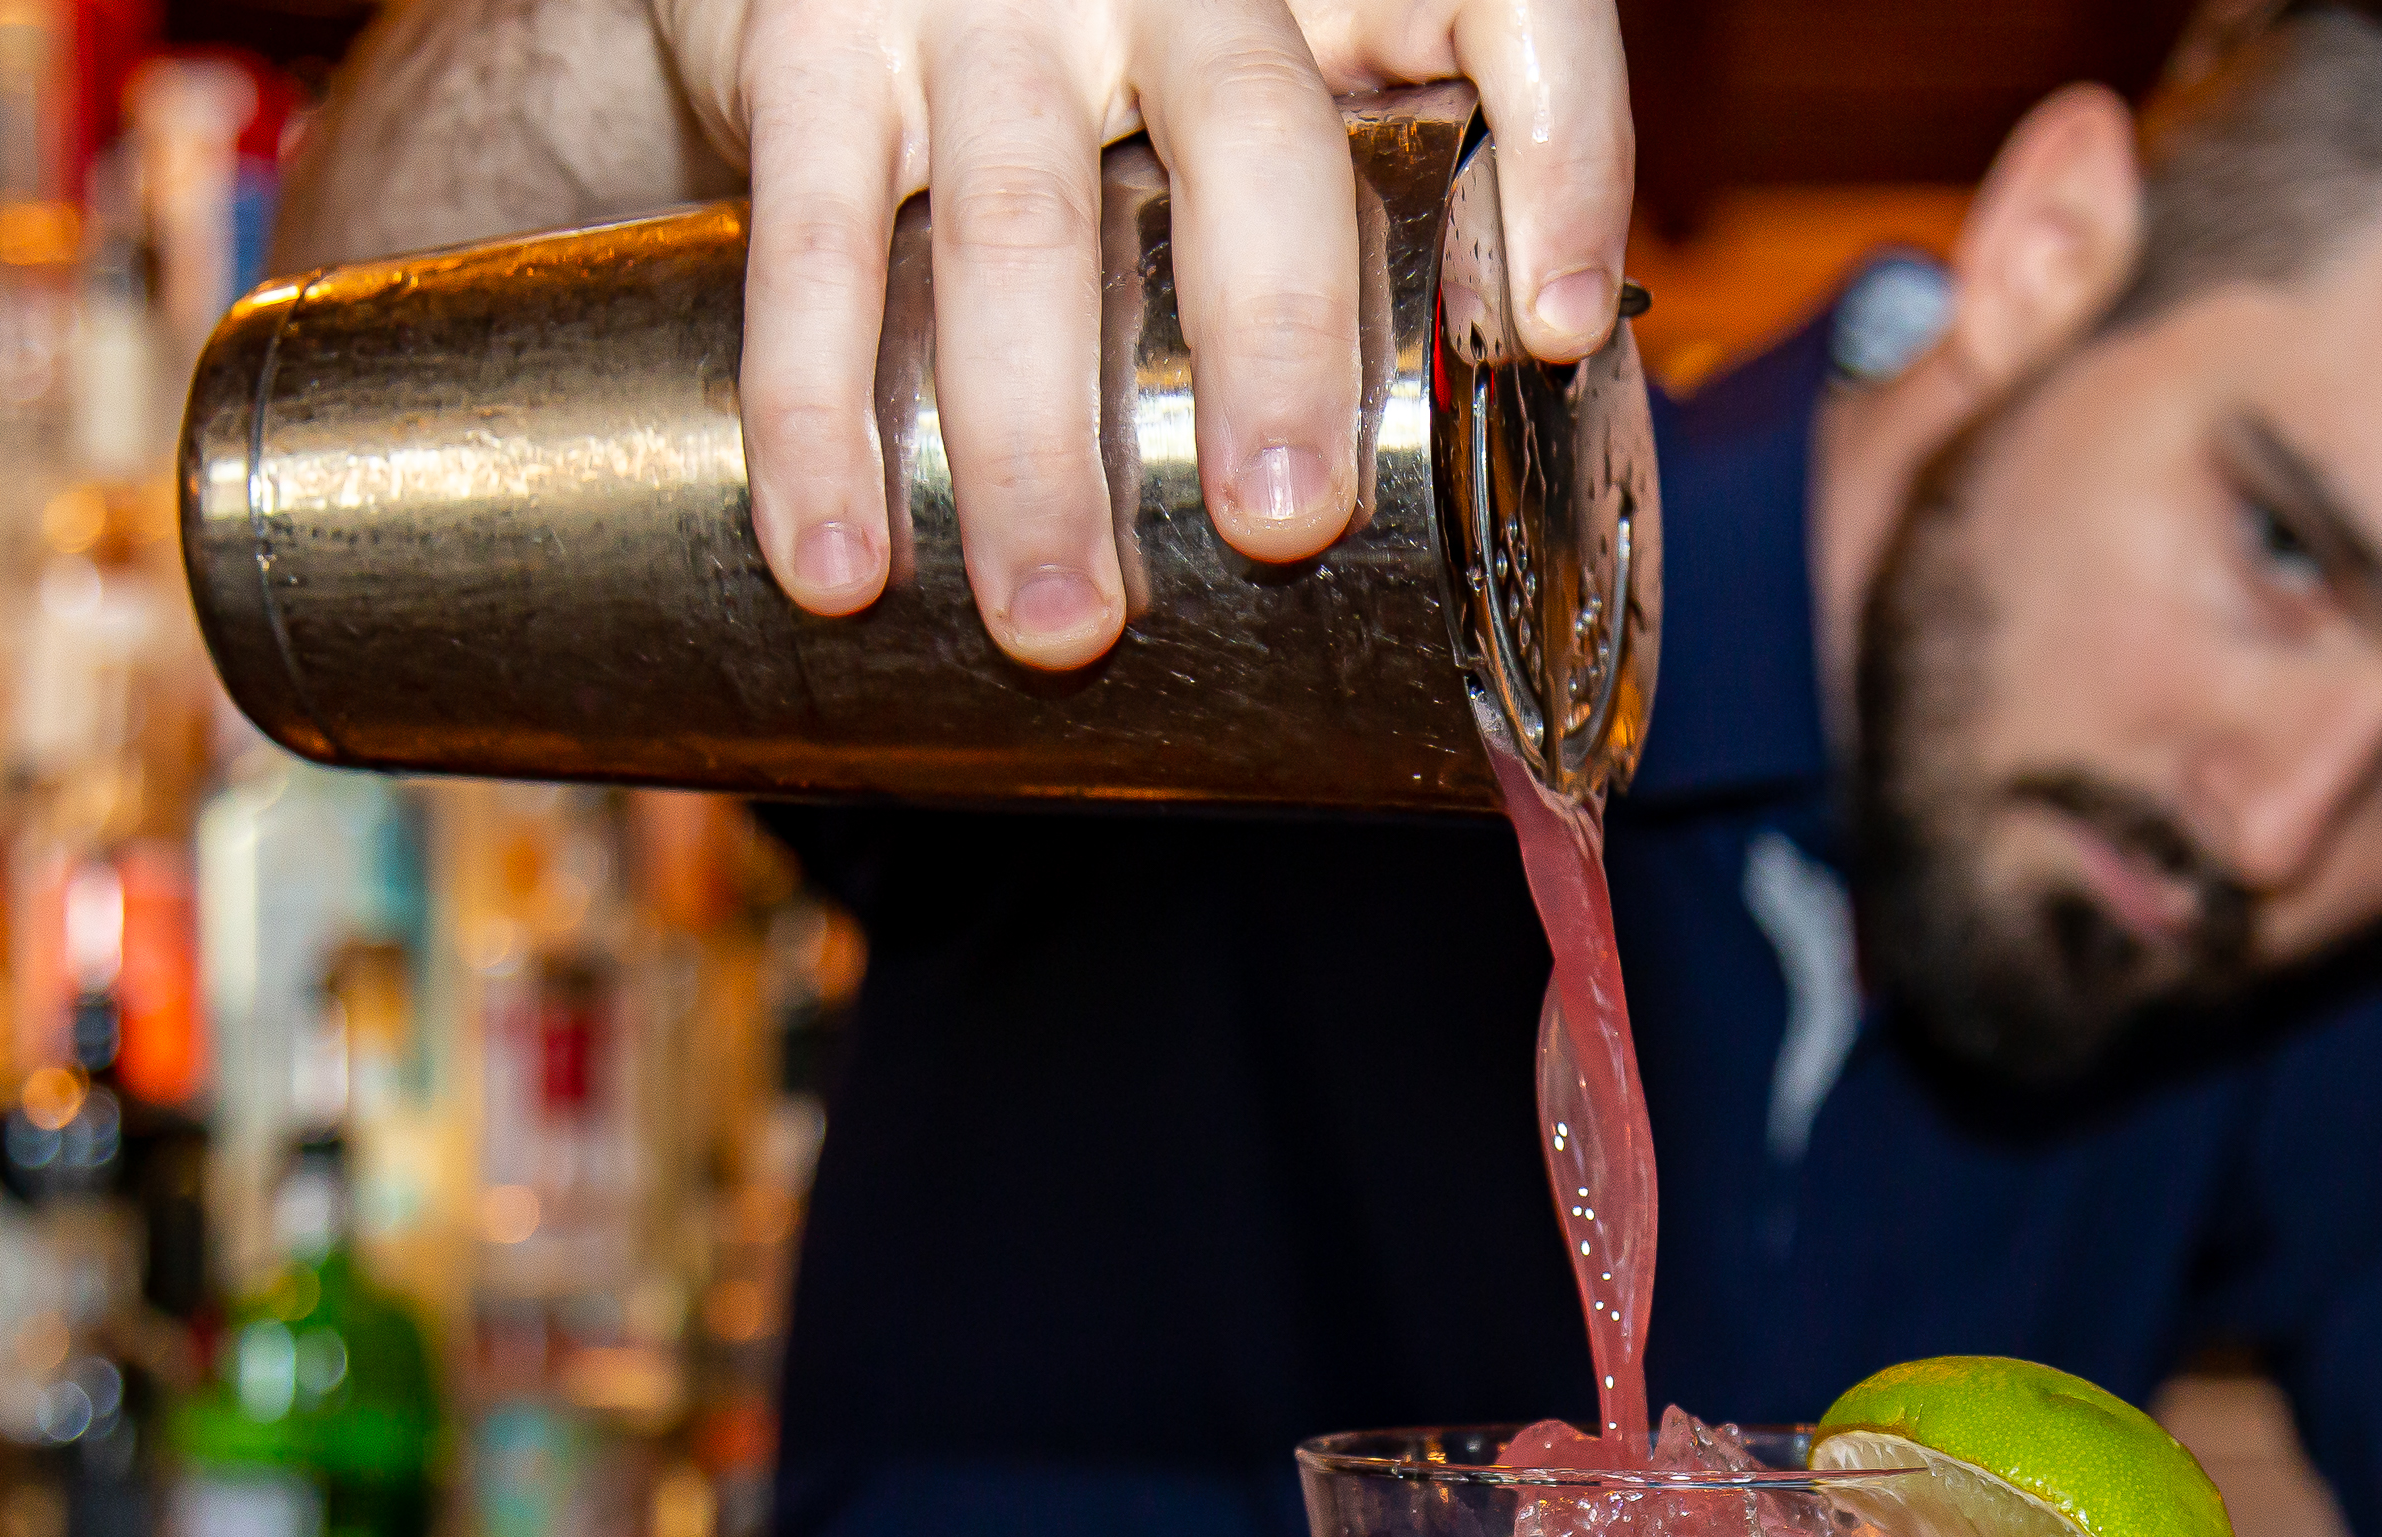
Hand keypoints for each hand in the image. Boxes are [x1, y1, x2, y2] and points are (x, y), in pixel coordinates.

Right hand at [648, 0, 1632, 664]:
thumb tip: (1528, 390)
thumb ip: (1392, 196)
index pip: (1505, 5)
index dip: (1565, 154)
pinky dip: (817, 418)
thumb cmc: (1132, 57)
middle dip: (1273, 343)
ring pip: (1021, 224)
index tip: (1563, 330)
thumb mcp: (1282, 78)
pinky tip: (837, 562)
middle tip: (1280, 523)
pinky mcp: (816, 38)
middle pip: (1259, 135)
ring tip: (1061, 628)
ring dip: (1034, 451)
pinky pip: (816, 243)